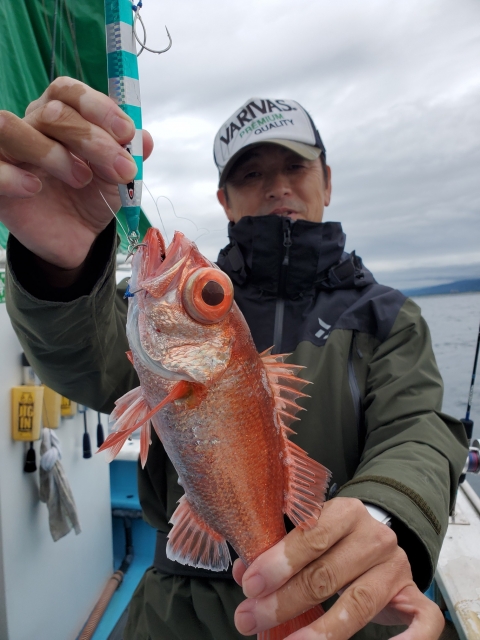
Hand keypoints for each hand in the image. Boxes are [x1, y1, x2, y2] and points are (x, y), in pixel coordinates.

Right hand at [0, 77, 152, 269]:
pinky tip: (35, 188)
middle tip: (121, 170)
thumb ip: (129, 154)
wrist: (75, 237)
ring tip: (81, 179)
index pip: (68, 91)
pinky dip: (13, 176)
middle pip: (52, 112)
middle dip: (92, 140)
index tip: (127, 133)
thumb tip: (144, 138)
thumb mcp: (118, 176)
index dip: (98, 106)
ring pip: (11, 127)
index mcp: (61, 114)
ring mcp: (9, 152)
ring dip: (53, 153)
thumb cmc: (92, 196)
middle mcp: (32, 126)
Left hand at [233, 498, 443, 638]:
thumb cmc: (332, 539)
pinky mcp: (415, 594)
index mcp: (345, 512)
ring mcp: (397, 566)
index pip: (311, 536)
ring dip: (321, 630)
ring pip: (360, 601)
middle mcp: (374, 536)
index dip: (279, 562)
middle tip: (251, 619)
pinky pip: (423, 620)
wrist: (377, 537)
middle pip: (328, 573)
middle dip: (284, 601)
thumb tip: (243, 573)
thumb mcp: (306, 534)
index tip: (251, 586)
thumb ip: (276, 550)